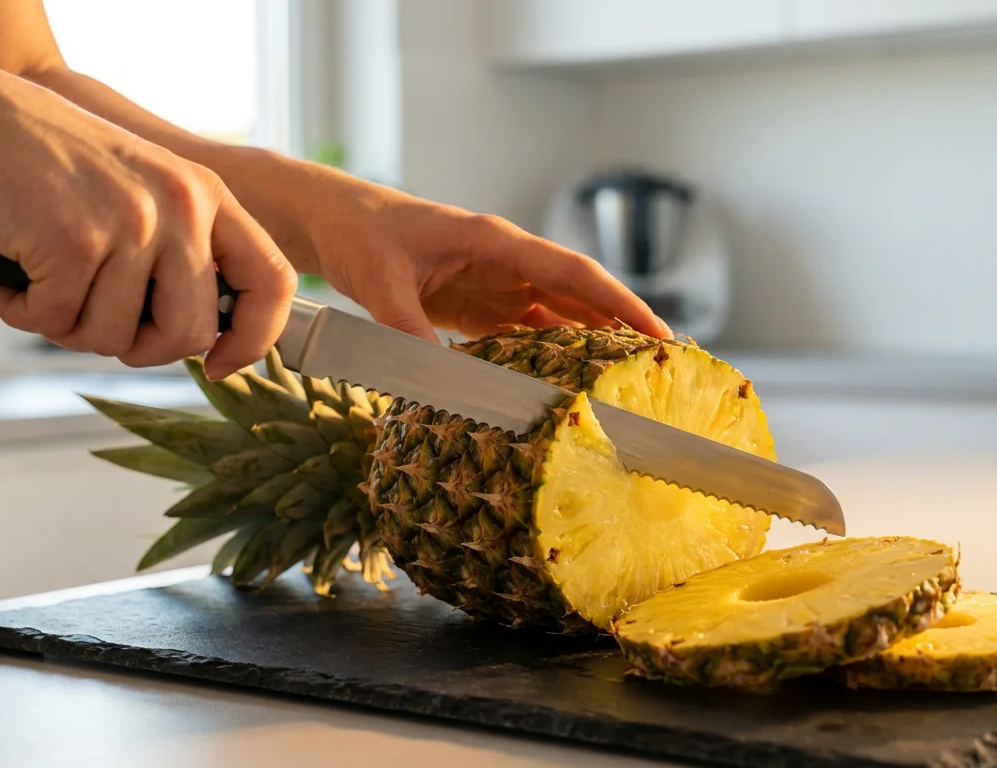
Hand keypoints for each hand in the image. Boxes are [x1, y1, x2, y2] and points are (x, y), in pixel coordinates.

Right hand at [0, 63, 294, 378]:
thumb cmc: (51, 165)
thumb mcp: (142, 189)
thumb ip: (181, 248)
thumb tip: (203, 336)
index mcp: (207, 196)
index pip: (273, 281)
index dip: (254, 338)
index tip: (219, 366)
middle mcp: (180, 207)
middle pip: (190, 334)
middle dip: (141, 349)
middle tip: (99, 323)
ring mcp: (130, 224)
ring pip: (116, 337)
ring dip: (70, 328)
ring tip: (46, 283)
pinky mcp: (75, 242)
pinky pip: (58, 323)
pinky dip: (26, 313)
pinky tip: (14, 277)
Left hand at [221, 154, 670, 342]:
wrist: (332, 222)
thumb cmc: (358, 235)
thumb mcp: (380, 282)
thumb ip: (408, 330)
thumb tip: (436, 382)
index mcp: (496, 242)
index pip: (573, 273)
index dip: (619, 303)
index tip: (658, 334)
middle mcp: (507, 262)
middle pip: (580, 297)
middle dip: (623, 330)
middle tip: (664, 373)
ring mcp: (497, 284)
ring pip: (561, 317)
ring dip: (593, 346)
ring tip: (630, 388)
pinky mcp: (481, 306)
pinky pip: (529, 333)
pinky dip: (553, 357)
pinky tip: (570, 387)